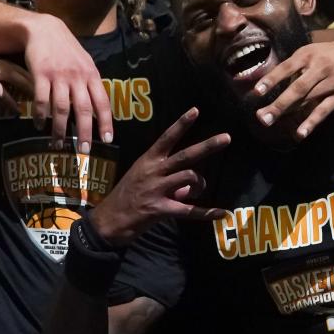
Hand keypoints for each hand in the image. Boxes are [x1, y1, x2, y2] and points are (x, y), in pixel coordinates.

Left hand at [0, 56, 31, 112]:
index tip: (18, 110)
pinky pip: (5, 63)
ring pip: (9, 64)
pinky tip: (26, 77)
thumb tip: (7, 107)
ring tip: (36, 84)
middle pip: (8, 71)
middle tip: (38, 92)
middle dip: (24, 82)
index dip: (9, 100)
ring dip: (24, 74)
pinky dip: (17, 70)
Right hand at [21, 13, 113, 151]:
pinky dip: (41, 115)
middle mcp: (78, 77)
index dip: (105, 122)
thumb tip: (98, 108)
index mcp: (92, 75)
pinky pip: (42, 100)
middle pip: (83, 110)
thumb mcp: (85, 63)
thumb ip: (91, 84)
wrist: (43, 29)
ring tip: (58, 144)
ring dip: (59, 129)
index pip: (102, 102)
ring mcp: (59, 76)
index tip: (107, 140)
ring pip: (61, 109)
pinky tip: (39, 125)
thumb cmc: (66, 50)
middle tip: (84, 151)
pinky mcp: (40, 74)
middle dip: (84, 133)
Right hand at [88, 108, 229, 245]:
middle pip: (185, 156)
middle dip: (207, 146)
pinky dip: (207, 213)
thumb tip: (188, 188)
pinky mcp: (159, 209)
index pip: (166, 138)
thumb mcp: (143, 181)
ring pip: (188, 178)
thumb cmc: (125, 199)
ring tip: (199, 192)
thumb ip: (167, 181)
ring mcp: (156, 189)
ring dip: (200, 184)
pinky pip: (189, 210)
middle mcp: (153, 171)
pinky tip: (223, 214)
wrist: (106, 222)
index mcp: (148, 161)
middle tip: (227, 138)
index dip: (181, 124)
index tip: (196, 110)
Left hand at [252, 33, 333, 139]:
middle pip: (297, 88)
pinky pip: (323, 111)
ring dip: (289, 113)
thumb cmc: (328, 54)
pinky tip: (300, 133)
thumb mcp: (311, 52)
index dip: (271, 79)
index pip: (286, 67)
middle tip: (261, 116)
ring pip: (308, 100)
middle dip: (278, 104)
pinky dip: (311, 122)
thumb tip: (271, 83)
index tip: (257, 91)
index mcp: (308, 55)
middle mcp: (319, 68)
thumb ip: (294, 67)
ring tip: (270, 123)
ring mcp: (331, 83)